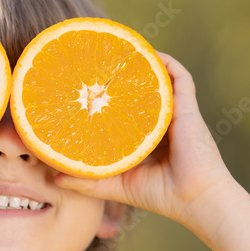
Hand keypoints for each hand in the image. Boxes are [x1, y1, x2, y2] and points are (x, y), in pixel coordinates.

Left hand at [56, 53, 236, 229]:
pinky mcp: (187, 107)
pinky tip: (147, 53)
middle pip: (140, 91)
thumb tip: (54, 178)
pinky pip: (181, 76)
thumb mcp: (117, 185)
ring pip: (158, 79)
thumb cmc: (161, 195)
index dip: (109, 96)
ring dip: (143, 63)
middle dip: (122, 75)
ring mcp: (175, 112)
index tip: (88, 85)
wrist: (195, 199)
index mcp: (146, 137)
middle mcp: (160, 121)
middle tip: (99, 62)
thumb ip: (88, 181)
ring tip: (121, 50)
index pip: (126, 109)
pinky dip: (166, 63)